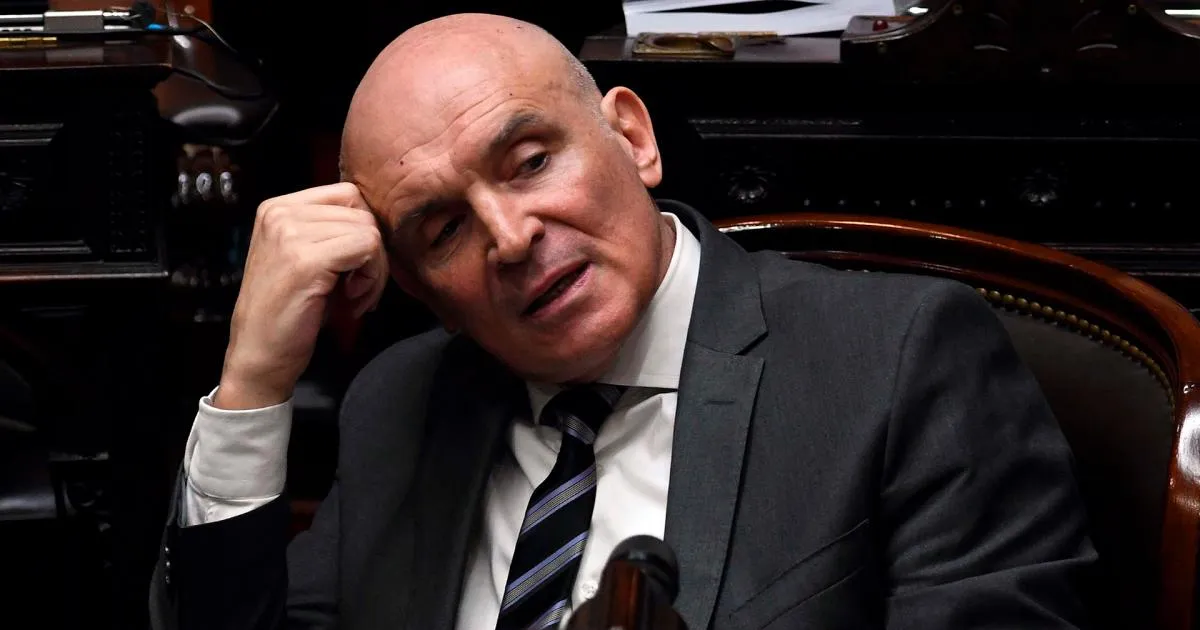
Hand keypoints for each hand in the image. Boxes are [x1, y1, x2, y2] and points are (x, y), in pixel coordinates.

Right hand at [214, 183, 387, 409]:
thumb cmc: (289, 313)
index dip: (363, 231)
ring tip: (353, 297)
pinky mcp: (305, 259)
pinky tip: (352, 301)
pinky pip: (367, 248)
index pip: (348, 195)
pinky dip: (372, 278)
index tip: (354, 266)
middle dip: (373, 253)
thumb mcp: (307, 257)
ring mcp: (289, 233)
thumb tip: (379, 221)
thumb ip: (332, 231)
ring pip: (369, 230)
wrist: (259, 356)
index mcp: (278, 208)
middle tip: (358, 288)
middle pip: (362, 212)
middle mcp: (279, 213)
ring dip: (374, 269)